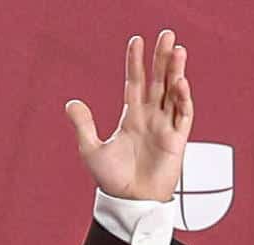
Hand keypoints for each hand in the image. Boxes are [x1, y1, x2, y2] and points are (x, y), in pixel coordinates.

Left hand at [65, 30, 192, 201]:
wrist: (129, 201)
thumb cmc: (111, 179)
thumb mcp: (91, 150)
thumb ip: (84, 125)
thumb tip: (70, 102)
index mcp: (131, 116)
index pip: (134, 82)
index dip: (135, 62)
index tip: (136, 41)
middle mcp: (150, 117)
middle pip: (158, 81)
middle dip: (162, 58)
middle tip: (166, 34)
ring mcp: (165, 126)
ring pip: (173, 92)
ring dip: (176, 71)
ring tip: (177, 50)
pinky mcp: (177, 139)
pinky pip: (183, 114)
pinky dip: (183, 98)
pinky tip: (180, 83)